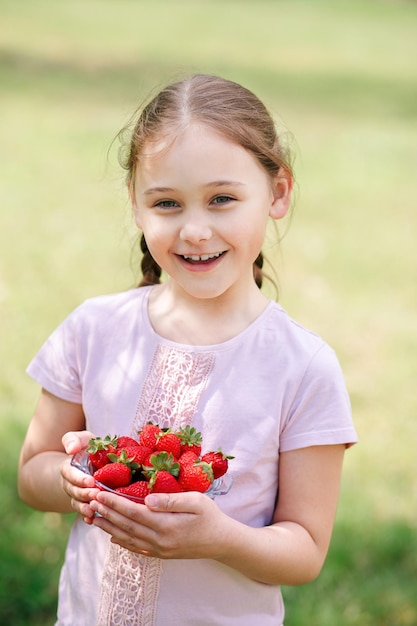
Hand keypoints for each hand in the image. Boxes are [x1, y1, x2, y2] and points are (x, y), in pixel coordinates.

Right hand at [61, 430, 98, 523]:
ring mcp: (76, 495)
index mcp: (68, 468)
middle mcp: (70, 484)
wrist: (91, 462)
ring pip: (77, 503)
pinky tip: (93, 520)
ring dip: (85, 508)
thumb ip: (73, 440)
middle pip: (74, 491)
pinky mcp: (84, 503)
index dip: (79, 478)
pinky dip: (86, 517)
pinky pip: (83, 512)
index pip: (70, 474)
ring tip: (94, 510)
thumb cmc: (88, 448)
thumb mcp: (82, 439)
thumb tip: (71, 449)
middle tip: (97, 494)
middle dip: (85, 493)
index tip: (91, 481)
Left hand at [90, 490, 234, 559]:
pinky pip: (136, 548)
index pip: (133, 512)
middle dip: (107, 512)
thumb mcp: (196, 501)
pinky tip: (112, 536)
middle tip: (90, 501)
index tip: (100, 492)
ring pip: (128, 538)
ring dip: (109, 528)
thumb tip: (147, 499)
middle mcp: (159, 540)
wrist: (222, 542)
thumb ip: (170, 500)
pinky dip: (122, 542)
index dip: (115, 502)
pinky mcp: (161, 554)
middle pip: (126, 525)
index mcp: (167, 524)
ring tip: (93, 518)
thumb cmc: (210, 516)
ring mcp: (159, 549)